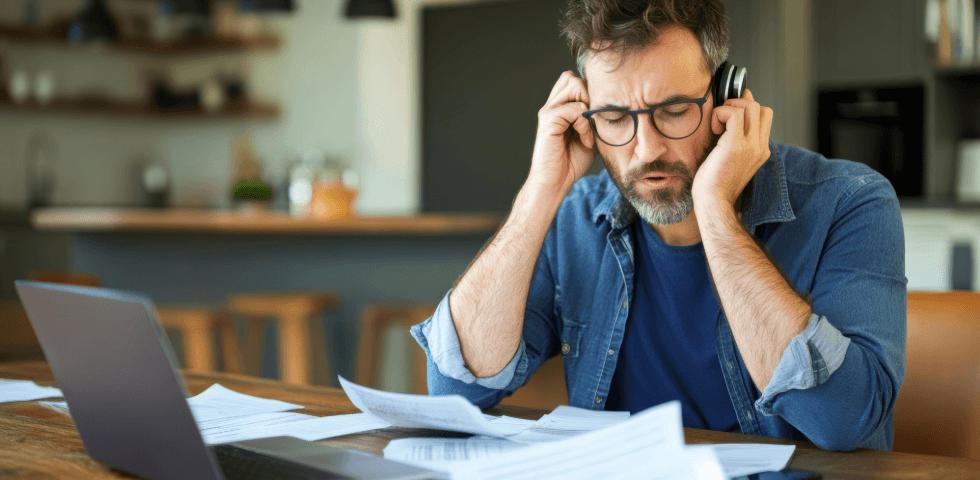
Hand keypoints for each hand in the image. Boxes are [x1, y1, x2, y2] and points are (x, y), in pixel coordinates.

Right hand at [527, 71, 595, 192]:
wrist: (556, 182)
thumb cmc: (571, 162)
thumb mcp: (591, 135)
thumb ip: (596, 119)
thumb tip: (617, 108)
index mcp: (560, 107)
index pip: (576, 81)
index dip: (590, 93)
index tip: (598, 119)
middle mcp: (553, 106)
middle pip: (573, 78)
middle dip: (589, 96)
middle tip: (593, 121)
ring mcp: (549, 111)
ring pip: (574, 85)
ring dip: (587, 106)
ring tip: (588, 130)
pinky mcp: (548, 120)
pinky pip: (574, 108)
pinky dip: (584, 123)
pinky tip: (585, 140)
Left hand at [692, 89, 772, 208]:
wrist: (714, 203)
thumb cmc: (716, 184)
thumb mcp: (732, 159)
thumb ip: (736, 139)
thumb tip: (733, 115)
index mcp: (761, 150)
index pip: (765, 115)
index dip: (746, 107)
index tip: (729, 115)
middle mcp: (759, 146)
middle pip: (760, 107)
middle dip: (738, 104)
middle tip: (722, 119)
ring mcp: (750, 145)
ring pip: (750, 106)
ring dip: (729, 107)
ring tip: (717, 125)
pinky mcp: (735, 145)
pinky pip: (733, 113)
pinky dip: (720, 114)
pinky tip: (713, 129)